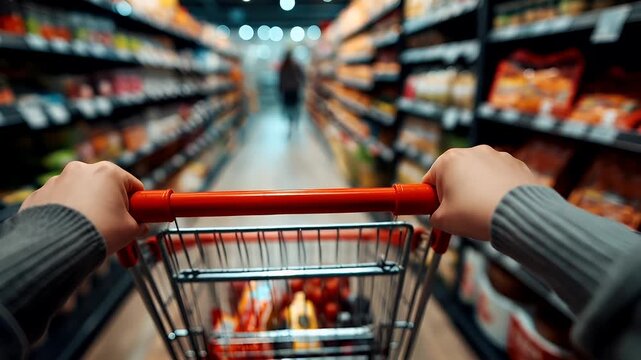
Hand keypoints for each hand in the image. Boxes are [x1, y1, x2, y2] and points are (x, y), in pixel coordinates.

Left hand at [20, 161, 146, 254]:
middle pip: (104, 186)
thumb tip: (141, 227)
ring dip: (85, 206)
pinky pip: (58, 202)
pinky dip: (65, 213)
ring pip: (79, 193)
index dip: (137, 203)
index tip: (135, 217)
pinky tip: (68, 229)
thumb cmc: (99, 233)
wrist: (57, 247)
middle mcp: (81, 170)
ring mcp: (57, 180)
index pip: (133, 185)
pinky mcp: (39, 194)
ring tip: (87, 229)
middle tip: (112, 225)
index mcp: (109, 172)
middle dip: (109, 203)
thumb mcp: (131, 230)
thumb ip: (139, 225)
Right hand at [423, 145, 536, 240]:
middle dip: (455, 193)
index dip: (432, 199)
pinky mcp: (516, 164)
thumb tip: (438, 216)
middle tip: (460, 214)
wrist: (519, 215)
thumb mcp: (443, 221)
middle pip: (455, 175)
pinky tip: (499, 205)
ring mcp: (496, 156)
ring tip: (483, 211)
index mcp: (448, 160)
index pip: (430, 181)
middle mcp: (472, 152)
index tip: (439, 212)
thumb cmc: (476, 214)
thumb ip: (434, 216)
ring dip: (477, 190)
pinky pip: (499, 177)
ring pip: (479, 175)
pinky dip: (497, 189)